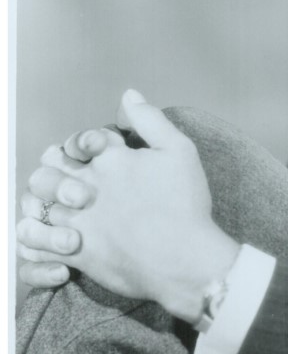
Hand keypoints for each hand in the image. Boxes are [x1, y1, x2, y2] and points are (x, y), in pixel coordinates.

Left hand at [24, 90, 238, 322]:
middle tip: (67, 182)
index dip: (81, 145)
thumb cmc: (185, 204)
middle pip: (48, 170)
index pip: (79, 142)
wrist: (185, 258)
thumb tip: (128, 95)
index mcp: (110, 159)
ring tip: (54, 209)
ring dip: (40, 204)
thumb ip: (151, 120)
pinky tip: (47, 237)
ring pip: (37, 205)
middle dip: (52, 172)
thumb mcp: (180, 151)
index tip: (92, 155)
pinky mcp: (76, 252)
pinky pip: (37, 245)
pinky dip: (36, 240)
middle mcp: (87, 186)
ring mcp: (78, 220)